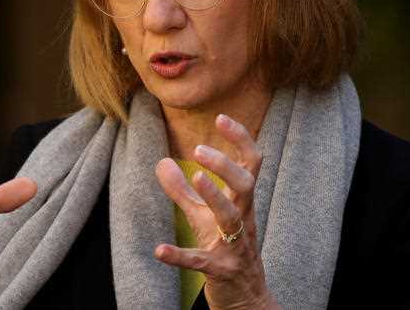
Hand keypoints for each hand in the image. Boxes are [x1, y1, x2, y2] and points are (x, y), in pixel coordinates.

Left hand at [154, 115, 279, 309]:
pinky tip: (159, 250)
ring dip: (214, 196)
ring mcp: (234, 246)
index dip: (240, 139)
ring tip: (195, 177)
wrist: (246, 297)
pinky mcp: (220, 271)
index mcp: (241, 202)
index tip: (221, 117)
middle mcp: (243, 220)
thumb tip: (162, 162)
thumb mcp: (203, 216)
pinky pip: (201, 262)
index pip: (250, 164)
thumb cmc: (225, 248)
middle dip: (225, 165)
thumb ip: (182, 190)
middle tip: (198, 148)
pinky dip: (180, 256)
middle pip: (245, 185)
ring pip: (231, 218)